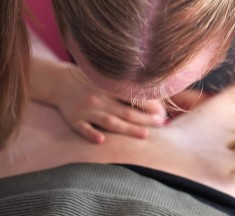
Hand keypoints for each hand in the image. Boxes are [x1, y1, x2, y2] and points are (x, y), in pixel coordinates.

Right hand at [51, 65, 166, 142]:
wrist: (58, 82)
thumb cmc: (90, 82)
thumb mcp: (105, 79)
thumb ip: (123, 87)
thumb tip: (152, 97)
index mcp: (107, 87)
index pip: (131, 97)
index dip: (148, 105)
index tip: (162, 111)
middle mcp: (98, 98)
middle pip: (125, 111)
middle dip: (144, 119)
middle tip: (160, 124)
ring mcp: (86, 109)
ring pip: (109, 121)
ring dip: (127, 129)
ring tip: (145, 134)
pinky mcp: (74, 119)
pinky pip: (83, 128)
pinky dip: (91, 134)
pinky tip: (101, 140)